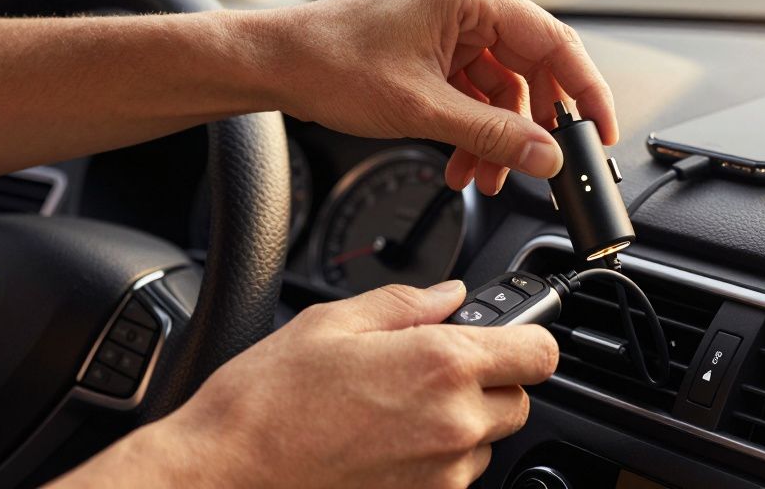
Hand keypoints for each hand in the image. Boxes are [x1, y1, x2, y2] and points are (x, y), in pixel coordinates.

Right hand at [56, 281, 557, 488]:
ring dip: (463, 418)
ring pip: (487, 439)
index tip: (508, 332)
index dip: (528, 336)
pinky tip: (386, 435)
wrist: (225, 473)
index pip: (540, 352)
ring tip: (398, 402)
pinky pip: (455, 473)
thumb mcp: (333, 323)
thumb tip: (449, 295)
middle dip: (490, 377)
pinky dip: (436, 453)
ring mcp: (441, 473)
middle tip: (436, 364)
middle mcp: (453, 424)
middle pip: (519, 398)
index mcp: (441, 366)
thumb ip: (407, 303)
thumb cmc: (267, 400)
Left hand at [256, 0, 618, 194]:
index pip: (556, 43)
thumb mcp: (422, 109)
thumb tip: (547, 157)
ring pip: (505, 89)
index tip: (600, 132)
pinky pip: (478, 94)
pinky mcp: (439, 49)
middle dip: (532, 127)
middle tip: (537, 167)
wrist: (276, 65)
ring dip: (498, 137)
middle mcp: (469, 2)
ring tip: (482, 175)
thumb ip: (493, 135)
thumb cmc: (332, 64)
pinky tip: (463, 162)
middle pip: (533, 69)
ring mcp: (454, 26)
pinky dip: (476, 130)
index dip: (586, 92)